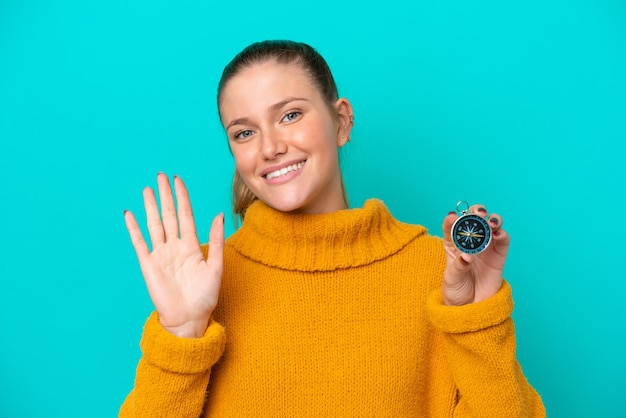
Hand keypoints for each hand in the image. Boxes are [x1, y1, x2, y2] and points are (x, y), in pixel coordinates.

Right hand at [124, 173, 223, 336]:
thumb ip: (216, 240)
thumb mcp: (216, 266)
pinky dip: (134, 228)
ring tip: (147, 189)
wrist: (189, 319)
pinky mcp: (148, 265)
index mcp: (192, 246)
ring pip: (154, 225)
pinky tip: (129, 214)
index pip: (186, 215)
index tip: (178, 180)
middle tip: (160, 176)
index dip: (182, 197)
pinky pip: (139, 243)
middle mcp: (175, 247)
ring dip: (150, 207)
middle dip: (165, 195)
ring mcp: (161, 255)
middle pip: (168, 215)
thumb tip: (219, 215)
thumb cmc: (205, 296)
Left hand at [441, 204, 509, 305]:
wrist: (471, 307)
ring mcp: (486, 247)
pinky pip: (503, 240)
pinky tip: (498, 234)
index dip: (452, 219)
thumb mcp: (452, 278)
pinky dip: (502, 233)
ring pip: (491, 225)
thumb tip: (467, 256)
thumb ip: (459, 266)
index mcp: (453, 244)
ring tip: (490, 222)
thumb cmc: (456, 290)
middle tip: (478, 214)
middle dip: (476, 212)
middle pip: (474, 220)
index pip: (451, 226)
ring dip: (492, 219)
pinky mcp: (499, 255)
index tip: (452, 217)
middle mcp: (470, 242)